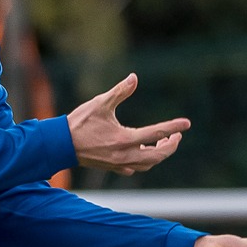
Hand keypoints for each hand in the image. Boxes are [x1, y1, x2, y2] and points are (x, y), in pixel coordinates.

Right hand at [66, 73, 188, 175]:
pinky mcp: (112, 167)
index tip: (187, 123)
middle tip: (176, 135)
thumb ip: (120, 91)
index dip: (174, 127)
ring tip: (162, 142)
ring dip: (158, 154)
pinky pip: (134, 168)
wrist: (60, 145)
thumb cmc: (79, 122)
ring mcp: (119, 163)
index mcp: (124, 139)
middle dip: (170, 146)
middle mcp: (124, 154)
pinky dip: (143, 161)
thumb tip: (134, 78)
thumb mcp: (100, 103)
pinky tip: (142, 151)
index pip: (157, 133)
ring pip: (148, 164)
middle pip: (157, 156)